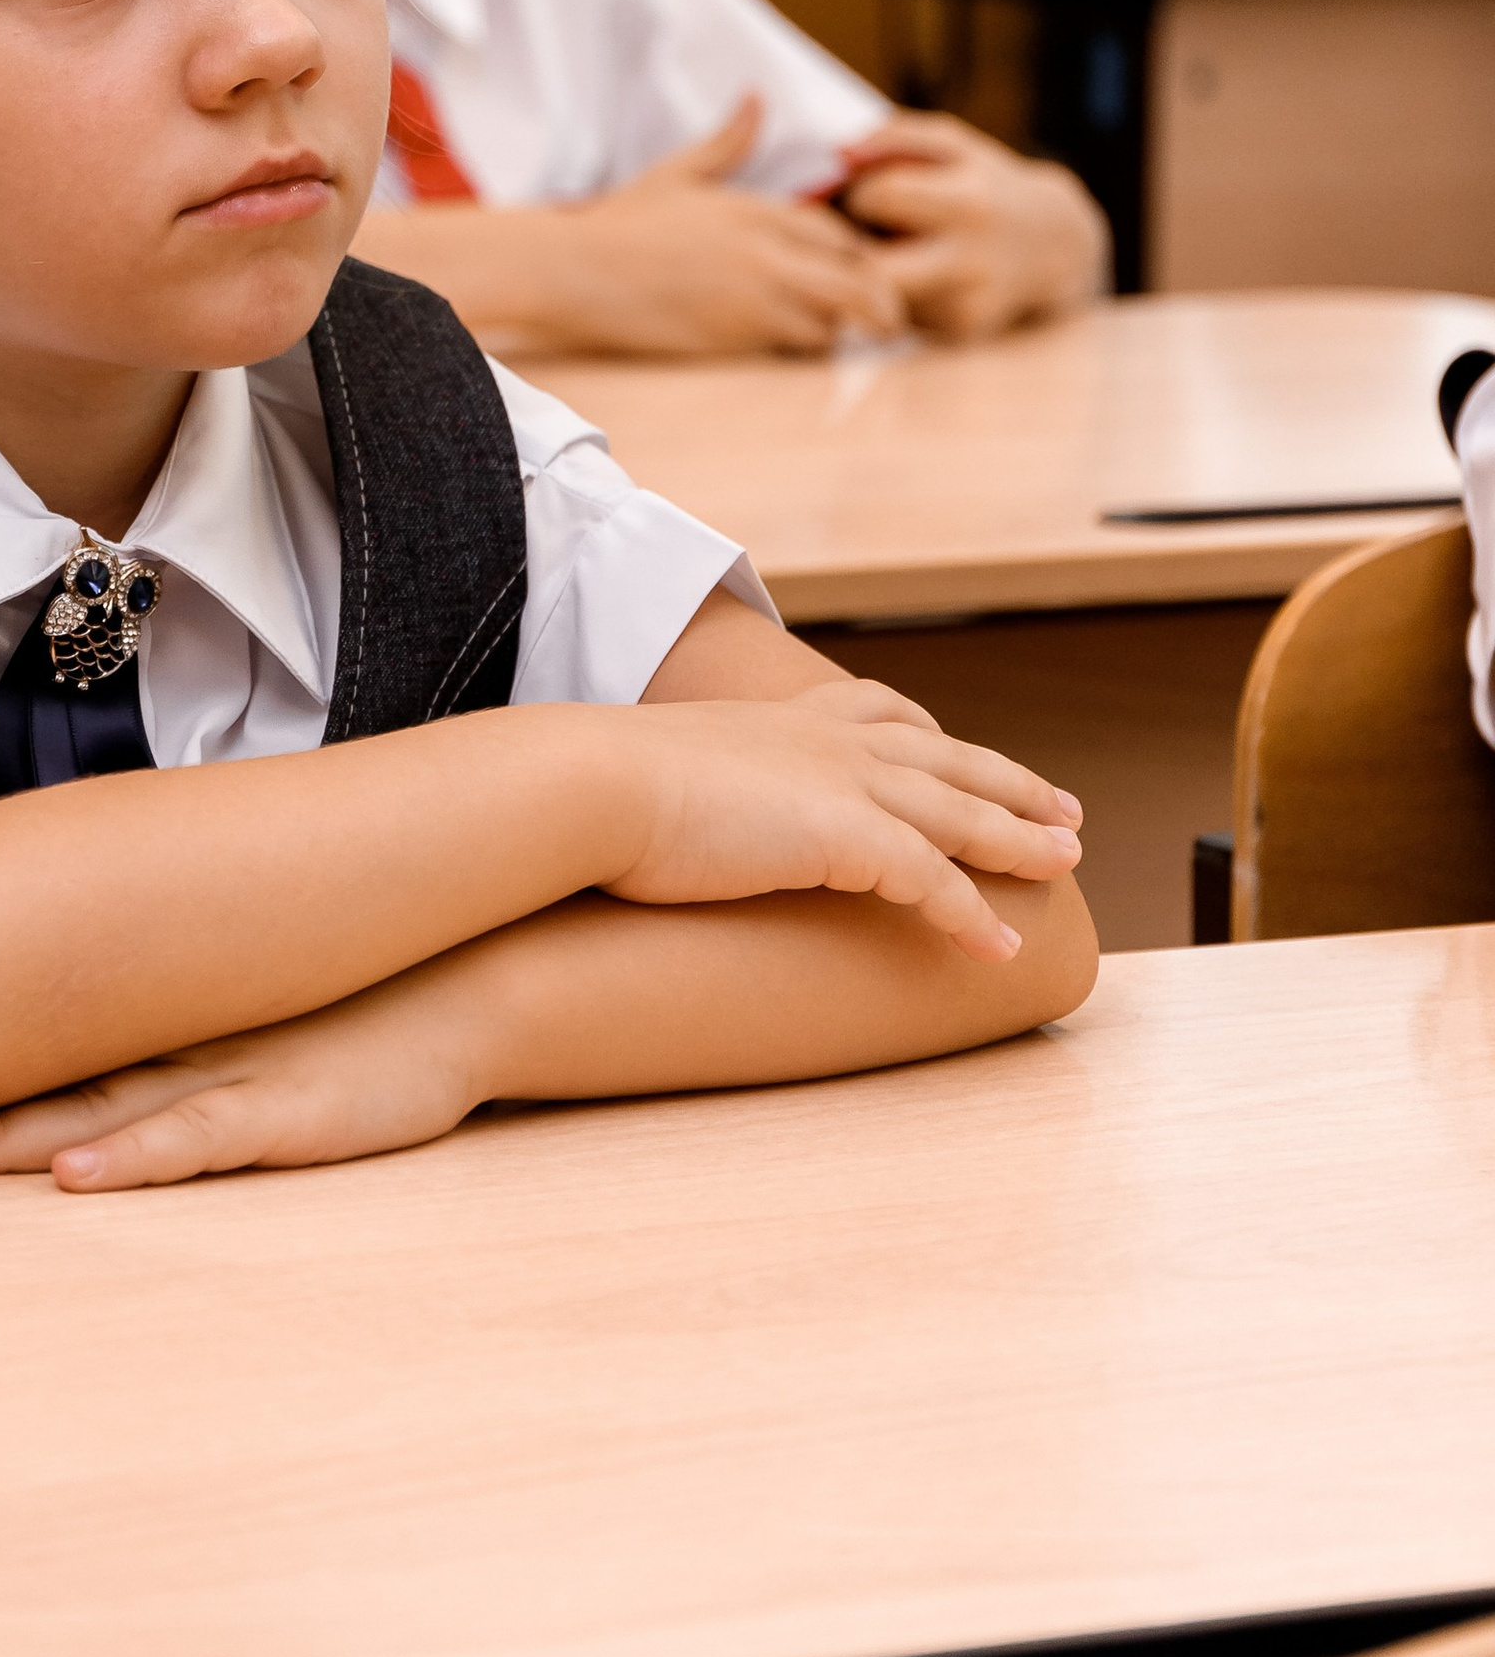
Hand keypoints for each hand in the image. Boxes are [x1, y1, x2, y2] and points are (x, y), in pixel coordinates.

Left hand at [0, 962, 491, 1191]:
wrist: (468, 984)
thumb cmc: (358, 1009)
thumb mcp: (251, 1017)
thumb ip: (177, 1032)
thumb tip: (99, 1040)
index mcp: (160, 1032)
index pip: (35, 1060)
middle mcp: (174, 1051)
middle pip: (38, 1088)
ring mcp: (226, 1079)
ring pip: (93, 1114)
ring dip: (4, 1143)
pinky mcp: (285, 1114)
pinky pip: (197, 1140)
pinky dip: (133, 1156)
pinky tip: (75, 1174)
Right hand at [547, 98, 906, 355]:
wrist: (575, 271)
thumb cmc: (620, 223)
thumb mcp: (678, 173)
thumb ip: (727, 141)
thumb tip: (756, 98)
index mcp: (757, 210)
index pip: (839, 235)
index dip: (854, 258)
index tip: (851, 274)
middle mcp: (765, 252)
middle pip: (856, 281)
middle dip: (874, 302)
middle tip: (877, 320)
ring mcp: (753, 298)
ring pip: (831, 323)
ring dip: (834, 332)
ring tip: (825, 338)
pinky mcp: (733, 338)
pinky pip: (792, 352)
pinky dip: (798, 355)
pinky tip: (785, 353)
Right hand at [603, 681, 1081, 958]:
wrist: (590, 785)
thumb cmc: (593, 790)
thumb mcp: (648, 775)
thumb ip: (671, 790)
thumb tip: (641, 818)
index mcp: (780, 722)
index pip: (877, 711)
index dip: (929, 732)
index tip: (957, 743)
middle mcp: (824, 742)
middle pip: (946, 757)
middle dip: (1009, 781)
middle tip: (1062, 807)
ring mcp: (843, 783)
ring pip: (961, 811)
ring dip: (1019, 839)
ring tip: (1066, 864)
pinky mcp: (848, 835)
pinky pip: (936, 881)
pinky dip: (976, 914)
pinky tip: (1003, 944)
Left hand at [837, 116, 1108, 339]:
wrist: (1055, 245)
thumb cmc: (986, 184)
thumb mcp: (953, 144)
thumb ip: (894, 136)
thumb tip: (837, 154)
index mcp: (969, 204)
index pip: (878, 196)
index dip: (859, 192)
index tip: (866, 193)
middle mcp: (970, 261)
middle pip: (870, 268)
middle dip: (848, 248)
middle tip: (852, 232)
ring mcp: (966, 303)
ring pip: (877, 293)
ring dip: (866, 271)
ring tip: (884, 247)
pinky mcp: (959, 332)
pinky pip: (898, 314)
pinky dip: (891, 293)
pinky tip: (911, 275)